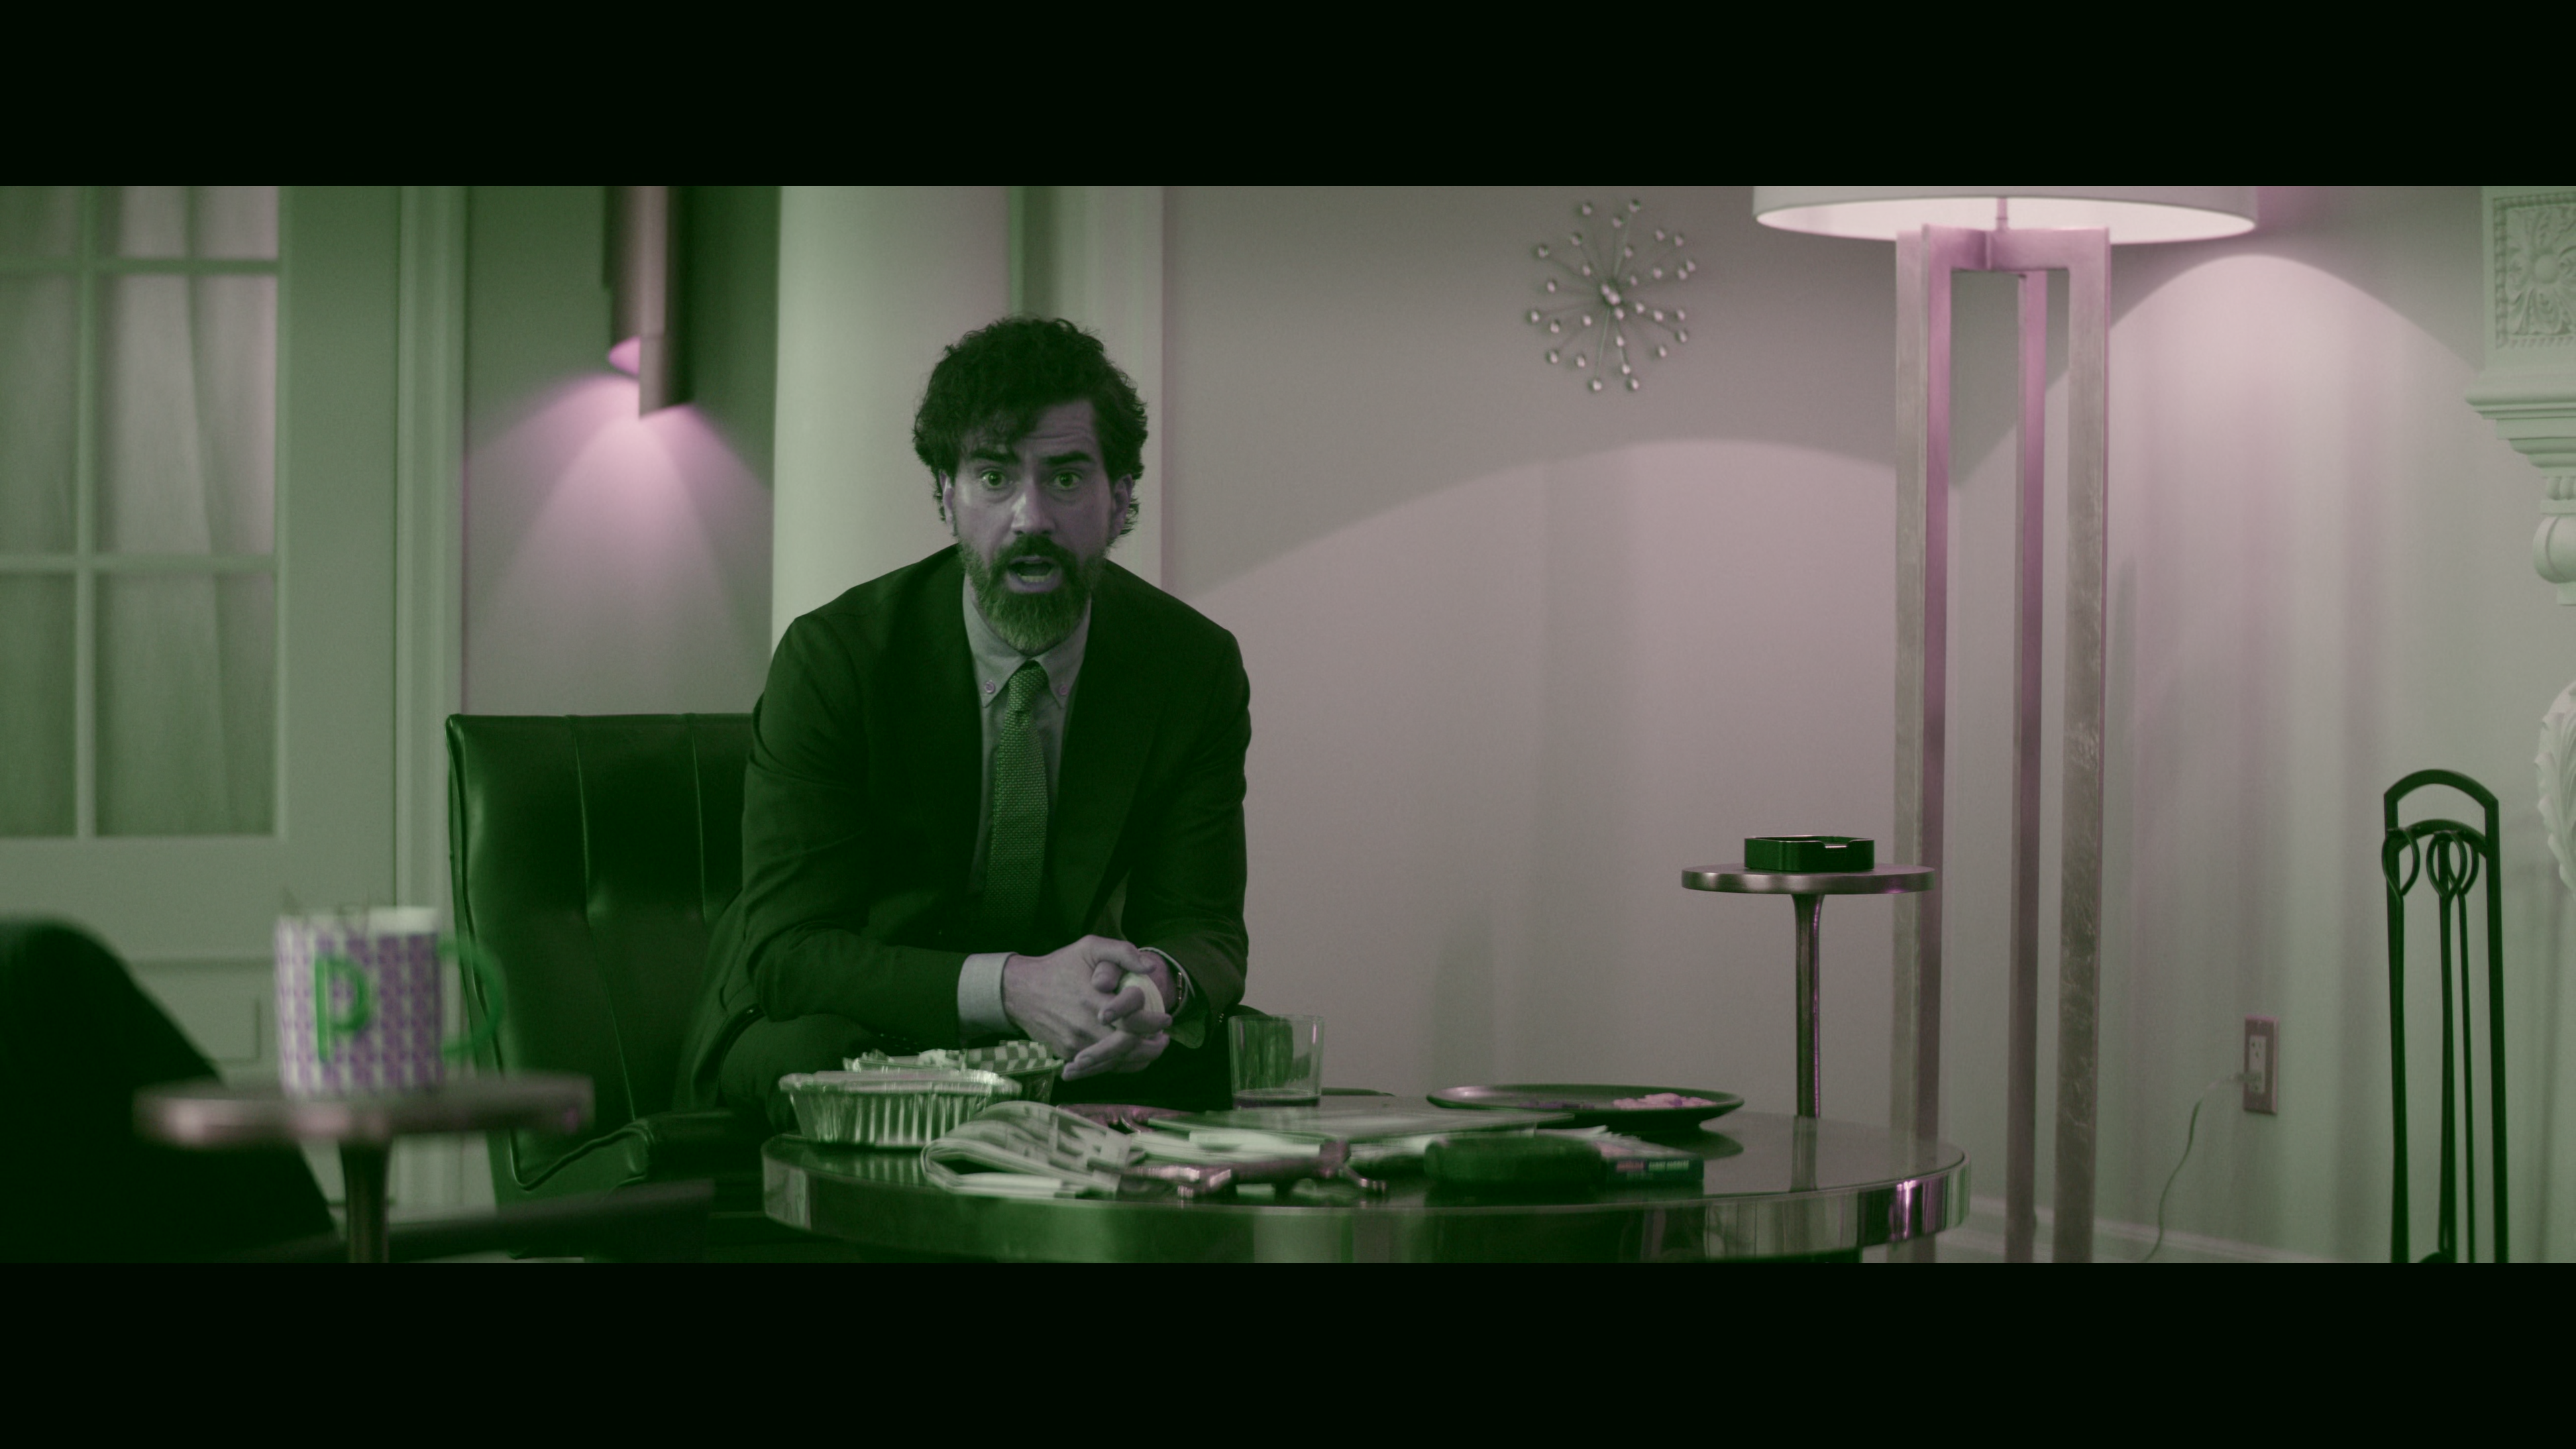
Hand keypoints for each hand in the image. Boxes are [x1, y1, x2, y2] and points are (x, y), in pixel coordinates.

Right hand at [1002, 936, 1173, 1079]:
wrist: (1019, 990)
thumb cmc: (1059, 966)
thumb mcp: (1089, 947)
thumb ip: (1122, 952)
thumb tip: (1149, 970)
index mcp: (1093, 1000)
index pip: (1133, 1022)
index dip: (1154, 1023)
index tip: (1166, 1019)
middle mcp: (1084, 1026)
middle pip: (1128, 1048)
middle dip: (1152, 1047)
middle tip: (1164, 1039)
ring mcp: (1075, 1044)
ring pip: (1116, 1062)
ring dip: (1139, 1059)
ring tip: (1153, 1049)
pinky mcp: (1068, 1054)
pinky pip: (1099, 1067)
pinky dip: (1119, 1065)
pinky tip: (1131, 1057)